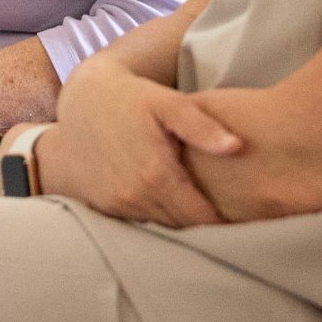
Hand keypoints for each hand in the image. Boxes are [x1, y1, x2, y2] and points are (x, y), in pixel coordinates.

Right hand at [37, 56, 242, 226]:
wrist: (79, 102)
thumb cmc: (130, 97)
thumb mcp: (167, 103)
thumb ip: (202, 127)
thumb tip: (238, 147)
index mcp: (156, 174)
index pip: (200, 216)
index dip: (222, 218)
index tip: (242, 213)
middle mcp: (134, 195)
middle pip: (182, 224)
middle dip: (204, 221)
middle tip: (228, 211)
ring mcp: (116, 203)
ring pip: (161, 224)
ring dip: (180, 218)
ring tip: (202, 205)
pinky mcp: (103, 205)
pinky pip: (140, 219)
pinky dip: (157, 213)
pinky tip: (170, 199)